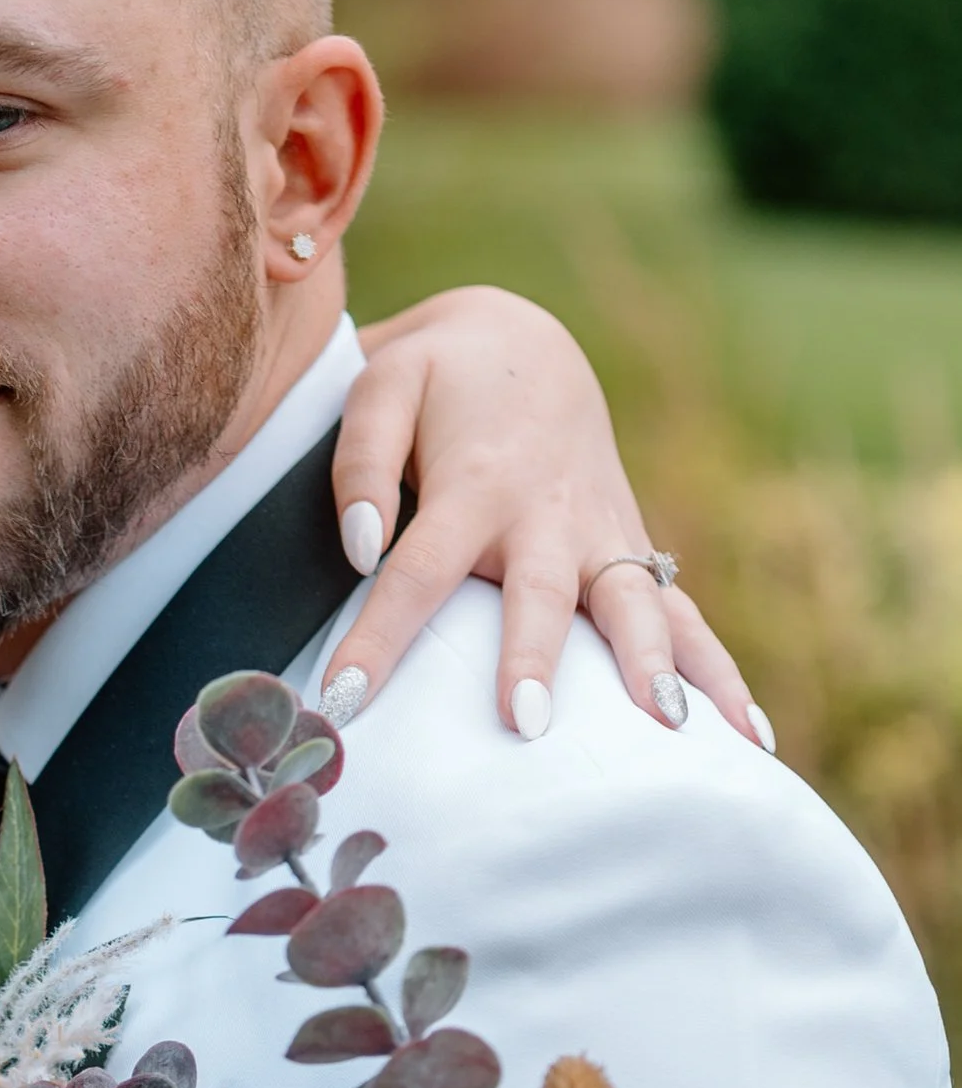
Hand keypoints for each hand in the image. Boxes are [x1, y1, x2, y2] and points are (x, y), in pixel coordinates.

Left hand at [325, 287, 765, 747]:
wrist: (524, 347)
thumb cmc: (437, 379)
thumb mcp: (383, 386)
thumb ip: (360, 462)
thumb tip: (362, 549)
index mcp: (476, 483)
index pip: (417, 572)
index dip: (376, 639)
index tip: (338, 705)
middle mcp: (549, 517)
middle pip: (541, 595)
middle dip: (535, 656)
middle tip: (526, 720)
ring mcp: (603, 539)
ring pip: (637, 607)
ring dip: (655, 666)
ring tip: (674, 730)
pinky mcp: (632, 557)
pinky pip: (682, 620)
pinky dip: (718, 674)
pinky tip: (750, 740)